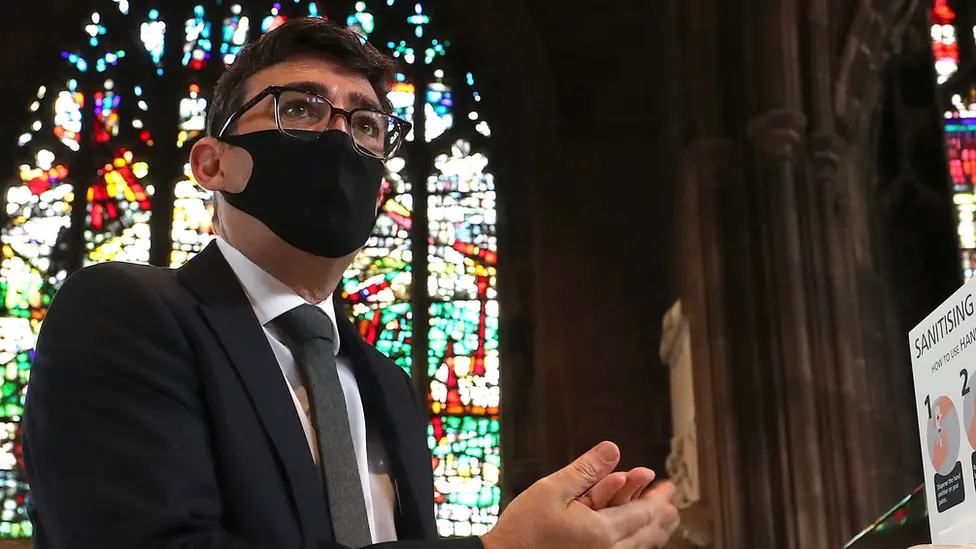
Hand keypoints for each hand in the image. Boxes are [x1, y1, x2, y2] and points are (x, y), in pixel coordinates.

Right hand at [481, 442, 677, 548]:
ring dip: (653, 534)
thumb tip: (613, 449)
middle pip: (647, 536)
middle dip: (661, 517)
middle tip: (671, 505)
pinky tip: (634, 539)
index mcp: (602, 532)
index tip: (668, 486)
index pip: (642, 513)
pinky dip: (637, 546)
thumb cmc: (524, 528)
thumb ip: (586, 470)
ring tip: (662, 524)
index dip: (658, 498)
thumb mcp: (552, 489)